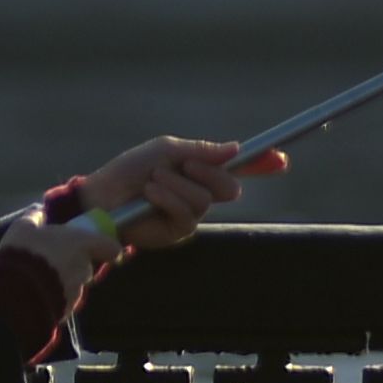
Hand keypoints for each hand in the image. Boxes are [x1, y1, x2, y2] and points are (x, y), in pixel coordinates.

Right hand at [18, 209, 126, 292]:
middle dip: (73, 264)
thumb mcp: (22, 228)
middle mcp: (84, 268)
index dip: (109, 249)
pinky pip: (63, 301)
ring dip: (62, 282)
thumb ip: (34, 218)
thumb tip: (38, 212)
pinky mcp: (66, 310)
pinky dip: (54, 298)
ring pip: (74, 284)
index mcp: (80, 244)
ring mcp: (76, 291)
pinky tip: (36, 295)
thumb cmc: (23, 253)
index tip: (106, 249)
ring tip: (38, 280)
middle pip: (86, 266)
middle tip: (52, 261)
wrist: (16, 293)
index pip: (111, 247)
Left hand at [68, 135, 250, 247]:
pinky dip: (169, 198)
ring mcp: (191, 214)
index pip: (237, 167)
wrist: (102, 195)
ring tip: (153, 181)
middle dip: (210, 173)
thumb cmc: (130, 171)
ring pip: (206, 199)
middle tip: (186, 166)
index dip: (261, 163)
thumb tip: (235, 149)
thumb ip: (200, 151)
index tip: (280, 159)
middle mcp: (200, 193)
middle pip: (230, 187)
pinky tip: (151, 194)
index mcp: (199, 170)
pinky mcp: (178, 232)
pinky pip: (188, 214)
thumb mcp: (165, 151)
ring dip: (178, 184)